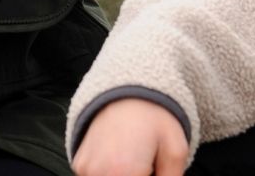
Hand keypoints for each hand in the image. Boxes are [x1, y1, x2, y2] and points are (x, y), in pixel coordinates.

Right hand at [72, 98, 188, 175]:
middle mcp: (98, 173)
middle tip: (147, 168)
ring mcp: (85, 170)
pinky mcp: (79, 165)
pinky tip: (122, 161)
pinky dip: (109, 175)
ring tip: (136, 164)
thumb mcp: (175, 150)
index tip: (153, 170)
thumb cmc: (154, 116)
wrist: (128, 88)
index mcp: (123, 172)